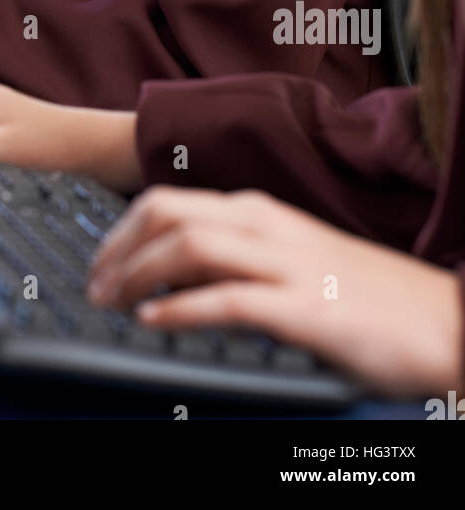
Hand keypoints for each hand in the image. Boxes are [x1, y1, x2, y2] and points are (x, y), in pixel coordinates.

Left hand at [87, 187, 464, 397]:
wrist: (440, 318)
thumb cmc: (365, 294)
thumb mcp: (289, 259)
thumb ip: (237, 258)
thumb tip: (173, 274)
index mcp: (258, 211)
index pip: (169, 200)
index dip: (121, 229)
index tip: (98, 259)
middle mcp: (265, 225)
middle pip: (166, 212)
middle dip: (116, 246)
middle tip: (92, 282)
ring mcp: (285, 262)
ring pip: (189, 245)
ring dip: (136, 273)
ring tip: (111, 300)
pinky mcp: (304, 306)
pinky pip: (228, 299)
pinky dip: (182, 309)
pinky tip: (156, 321)